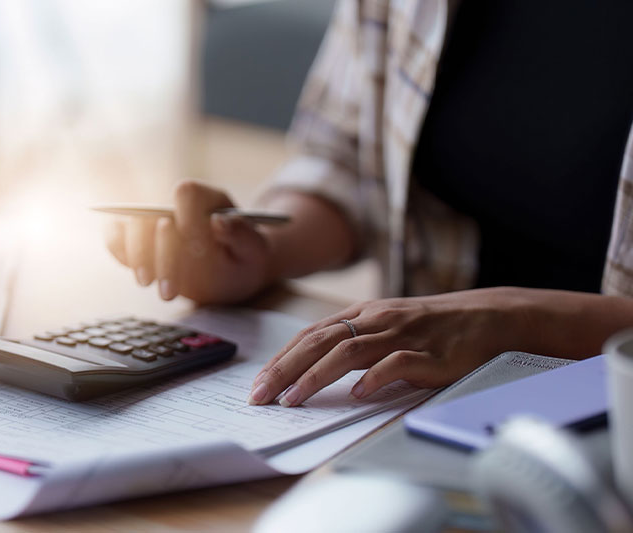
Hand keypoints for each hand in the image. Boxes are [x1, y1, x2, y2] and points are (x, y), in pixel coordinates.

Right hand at [105, 180, 271, 303]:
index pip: (187, 193)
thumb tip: (218, 221)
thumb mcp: (254, 249)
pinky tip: (136, 273)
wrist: (235, 267)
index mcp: (207, 199)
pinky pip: (117, 240)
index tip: (198, 247)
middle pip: (153, 214)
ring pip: (131, 227)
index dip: (187, 217)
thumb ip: (241, 234)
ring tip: (147, 284)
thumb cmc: (246, 256)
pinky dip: (119, 252)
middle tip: (169, 288)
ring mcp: (156, 224)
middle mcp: (177, 207)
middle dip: (159, 251)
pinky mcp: (141, 243)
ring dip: (137, 256)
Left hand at [248, 287, 531, 405]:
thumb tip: (313, 368)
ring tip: (293, 399)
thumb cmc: (433, 327)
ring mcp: (402, 334)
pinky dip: (375, 378)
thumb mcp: (387, 326)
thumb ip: (355, 342)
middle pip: (320, 341)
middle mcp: (377, 320)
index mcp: (363, 313)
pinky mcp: (430, 353)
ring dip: (316, 376)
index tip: (259, 382)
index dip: (282, 358)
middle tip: (261, 395)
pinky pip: (398, 363)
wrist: (489, 318)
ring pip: (349, 350)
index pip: (311, 334)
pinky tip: (358, 394)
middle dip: (285, 369)